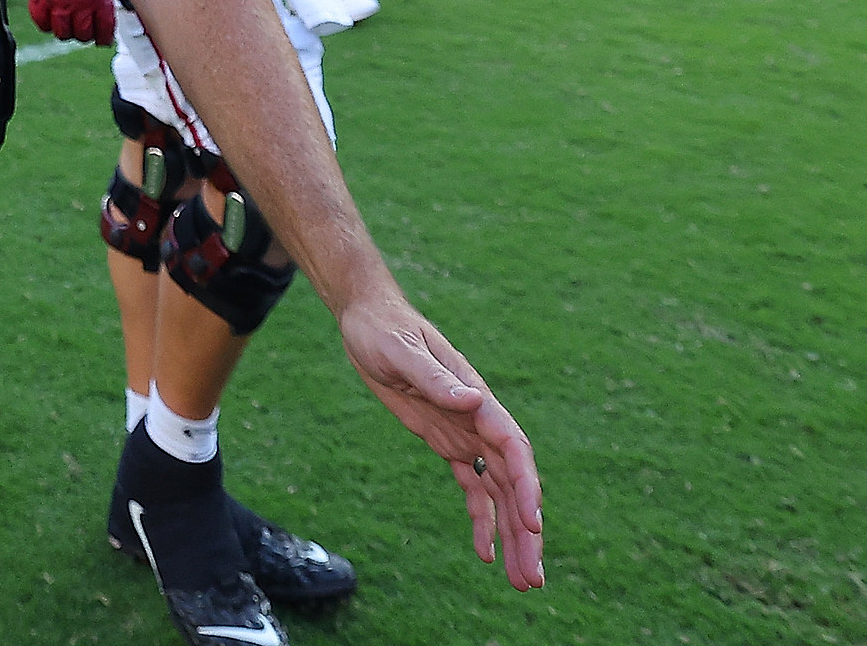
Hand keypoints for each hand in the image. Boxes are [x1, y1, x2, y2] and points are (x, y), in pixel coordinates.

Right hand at [25, 0, 115, 44]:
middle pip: (83, 34)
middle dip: (84, 34)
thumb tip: (105, 7)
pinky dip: (45, 24)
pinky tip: (49, 20)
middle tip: (83, 31)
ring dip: (65, 32)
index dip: (104, 37)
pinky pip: (41, 22)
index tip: (103, 39)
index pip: (104, 29)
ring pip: (62, 33)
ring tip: (66, 27)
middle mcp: (80, 5)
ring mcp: (58, 4)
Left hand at [336, 290, 545, 590]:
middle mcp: (479, 421)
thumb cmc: (385, 330)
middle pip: (514, 482)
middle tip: (535, 578)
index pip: (513, 447)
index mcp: (477, 399)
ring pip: (499, 492)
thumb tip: (474, 400)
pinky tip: (486, 554)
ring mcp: (465, 435)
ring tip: (522, 581)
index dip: (527, 486)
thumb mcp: (402, 351)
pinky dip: (482, 520)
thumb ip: (434, 378)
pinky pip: (472, 487)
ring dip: (512, 535)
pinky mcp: (446, 442)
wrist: (368, 321)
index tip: (533, 524)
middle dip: (526, 530)